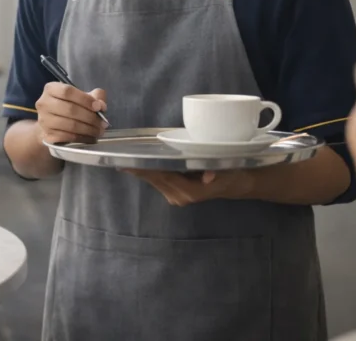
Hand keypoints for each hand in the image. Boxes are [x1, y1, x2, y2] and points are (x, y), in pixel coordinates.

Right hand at [35, 82, 106, 144]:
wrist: (50, 123)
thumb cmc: (67, 106)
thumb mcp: (80, 96)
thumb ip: (94, 96)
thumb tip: (101, 105)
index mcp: (51, 89)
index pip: (68, 91)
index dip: (85, 99)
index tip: (99, 107)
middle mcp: (44, 103)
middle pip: (70, 109)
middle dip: (90, 117)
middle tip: (103, 123)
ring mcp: (44, 121)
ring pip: (70, 125)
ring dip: (88, 129)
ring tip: (99, 131)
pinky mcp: (47, 135)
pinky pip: (68, 137)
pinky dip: (83, 138)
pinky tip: (91, 138)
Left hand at [122, 169, 254, 205]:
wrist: (236, 184)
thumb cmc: (231, 173)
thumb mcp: (227, 170)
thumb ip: (216, 172)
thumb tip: (207, 175)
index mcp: (190, 191)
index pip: (164, 178)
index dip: (146, 171)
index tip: (130, 165)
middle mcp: (180, 196)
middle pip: (155, 180)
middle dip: (138, 170)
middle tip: (119, 158)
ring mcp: (176, 197)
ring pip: (155, 182)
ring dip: (141, 172)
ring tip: (124, 160)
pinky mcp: (175, 194)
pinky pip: (158, 182)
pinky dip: (148, 174)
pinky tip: (137, 166)